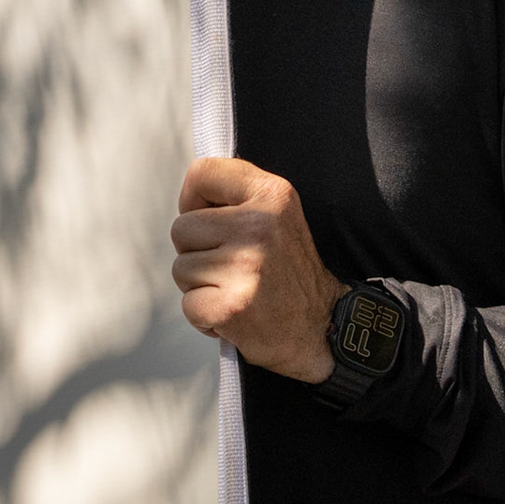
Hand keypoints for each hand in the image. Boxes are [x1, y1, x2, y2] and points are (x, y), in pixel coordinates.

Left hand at [170, 156, 349, 382]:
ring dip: (201, 286)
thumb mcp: (279, 216)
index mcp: (273, 194)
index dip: (193, 201)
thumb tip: (189, 198)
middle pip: (181, 228)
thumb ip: (238, 197)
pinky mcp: (231, 306)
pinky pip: (188, 305)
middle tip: (234, 268)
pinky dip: (204, 317)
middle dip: (197, 252)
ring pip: (181, 268)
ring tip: (237, 291)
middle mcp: (259, 226)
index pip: (202, 174)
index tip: (210, 223)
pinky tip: (234, 315)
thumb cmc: (290, 274)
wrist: (323, 329)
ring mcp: (245, 266)